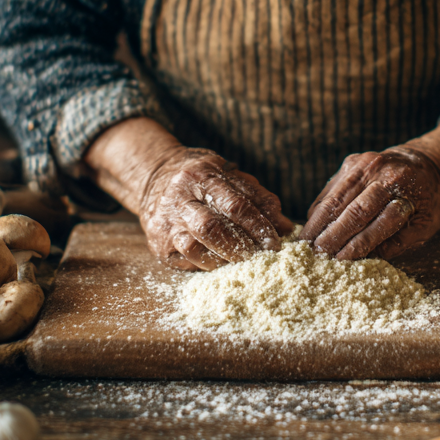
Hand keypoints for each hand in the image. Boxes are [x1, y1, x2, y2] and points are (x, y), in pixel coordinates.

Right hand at [139, 146, 293, 270]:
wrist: (153, 176)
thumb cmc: (202, 178)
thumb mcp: (229, 176)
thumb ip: (258, 198)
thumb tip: (286, 226)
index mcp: (203, 175)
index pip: (235, 204)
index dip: (258, 226)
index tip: (275, 242)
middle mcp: (181, 196)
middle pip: (212, 228)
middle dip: (241, 246)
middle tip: (260, 257)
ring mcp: (166, 221)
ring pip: (194, 247)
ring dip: (223, 259)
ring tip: (241, 262)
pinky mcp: (158, 242)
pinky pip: (184, 259)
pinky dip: (205, 264)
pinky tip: (219, 262)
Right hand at [301, 122, 439, 260]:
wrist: (429, 167)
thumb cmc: (427, 203)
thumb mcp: (424, 226)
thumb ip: (396, 242)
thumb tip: (365, 259)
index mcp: (404, 188)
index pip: (371, 221)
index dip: (353, 243)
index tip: (338, 261)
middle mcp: (381, 171)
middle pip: (348, 208)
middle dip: (330, 234)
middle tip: (316, 256)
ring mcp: (363, 163)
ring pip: (333, 198)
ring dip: (317, 223)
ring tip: (305, 244)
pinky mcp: (351, 162)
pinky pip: (329, 189)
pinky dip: (318, 209)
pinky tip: (311, 226)